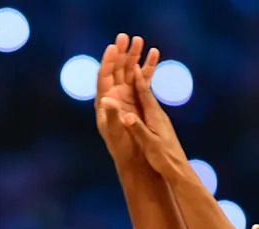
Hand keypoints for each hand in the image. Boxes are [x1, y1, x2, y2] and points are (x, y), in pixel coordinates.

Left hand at [96, 34, 150, 164]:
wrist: (135, 161)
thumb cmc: (123, 149)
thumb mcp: (116, 132)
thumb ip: (111, 115)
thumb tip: (106, 99)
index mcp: (105, 104)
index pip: (104, 78)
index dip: (108, 62)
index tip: (113, 47)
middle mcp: (114, 99)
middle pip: (116, 71)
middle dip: (121, 54)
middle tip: (127, 37)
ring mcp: (126, 99)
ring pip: (129, 73)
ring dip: (134, 57)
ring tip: (141, 41)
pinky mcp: (138, 102)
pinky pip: (142, 81)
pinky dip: (147, 68)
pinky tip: (154, 55)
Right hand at [115, 52, 191, 180]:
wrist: (179, 170)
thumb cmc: (163, 158)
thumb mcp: (148, 144)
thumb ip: (137, 128)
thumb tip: (126, 116)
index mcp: (155, 117)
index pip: (144, 93)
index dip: (137, 78)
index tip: (132, 63)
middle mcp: (159, 115)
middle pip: (147, 92)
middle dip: (140, 76)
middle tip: (133, 60)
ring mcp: (161, 121)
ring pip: (149, 99)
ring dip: (142, 86)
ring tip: (137, 74)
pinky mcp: (161, 127)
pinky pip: (150, 108)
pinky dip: (144, 100)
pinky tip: (144, 100)